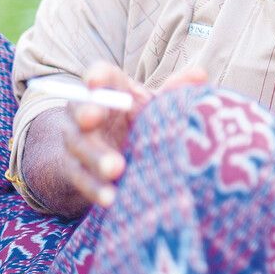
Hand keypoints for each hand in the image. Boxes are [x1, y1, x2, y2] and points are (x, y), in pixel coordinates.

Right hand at [62, 61, 206, 206]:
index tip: (96, 82)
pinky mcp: (74, 171)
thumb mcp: (154, 107)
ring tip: (115, 169)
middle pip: (81, 108)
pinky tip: (109, 198)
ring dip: (95, 157)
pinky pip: (80, 179)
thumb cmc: (139, 123)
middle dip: (86, 112)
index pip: (100, 75)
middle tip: (94, 119)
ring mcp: (76, 142)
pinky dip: (95, 188)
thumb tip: (200, 75)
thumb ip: (174, 91)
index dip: (96, 76)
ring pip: (79, 146)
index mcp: (110, 90)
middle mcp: (86, 112)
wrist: (113, 160)